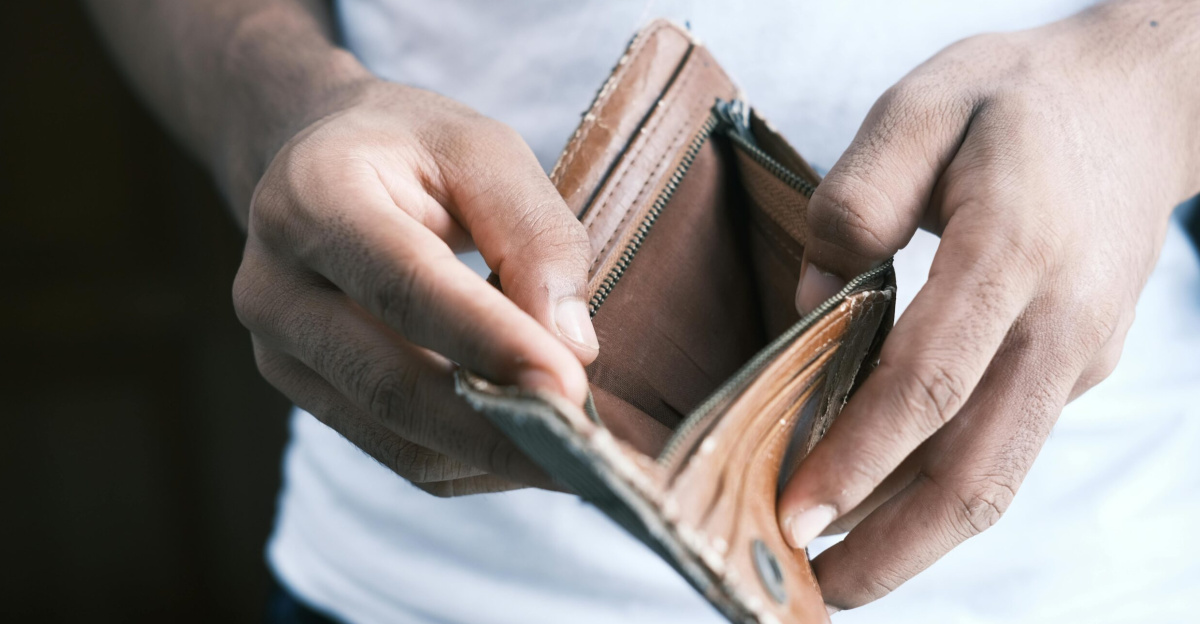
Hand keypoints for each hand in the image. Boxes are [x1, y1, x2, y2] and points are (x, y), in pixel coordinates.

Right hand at [233, 79, 598, 495]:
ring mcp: (279, 351)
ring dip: (493, 456)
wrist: (319, 164)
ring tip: (574, 453)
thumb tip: (573, 347)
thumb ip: (535, 235)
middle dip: (498, 428)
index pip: (406, 286)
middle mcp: (276, 284)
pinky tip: (527, 444)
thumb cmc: (414, 150)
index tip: (570, 388)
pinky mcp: (305, 395)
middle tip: (588, 451)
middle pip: (391, 384)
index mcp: (315, 196)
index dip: (490, 343)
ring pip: (397, 438)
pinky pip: (398, 455)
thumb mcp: (486, 151)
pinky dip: (472, 462)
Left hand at [778, 1, 1199, 609]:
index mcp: (1014, 248)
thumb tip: (813, 302)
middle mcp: (1057, 321)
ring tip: (838, 573)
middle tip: (811, 592)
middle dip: (892, 546)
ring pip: (997, 475)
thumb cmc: (1014, 101)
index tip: (794, 512)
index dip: (861, 456)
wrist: (1136, 105)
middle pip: (977, 468)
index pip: (932, 380)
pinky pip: (1001, 444)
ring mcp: (1076, 354)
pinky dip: (939, 489)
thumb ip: (857, 199)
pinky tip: (879, 502)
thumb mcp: (924, 105)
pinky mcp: (1075, 369)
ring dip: (916, 539)